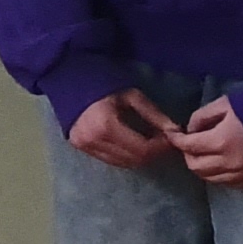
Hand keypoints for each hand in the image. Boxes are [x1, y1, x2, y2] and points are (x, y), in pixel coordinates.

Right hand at [67, 89, 184, 171]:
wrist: (67, 79)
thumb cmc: (102, 82)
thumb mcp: (131, 95)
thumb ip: (154, 115)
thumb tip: (175, 132)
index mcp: (106, 126)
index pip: (142, 150)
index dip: (160, 148)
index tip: (171, 139)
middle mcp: (94, 141)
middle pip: (133, 160)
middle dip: (152, 153)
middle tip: (162, 141)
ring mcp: (84, 146)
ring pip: (122, 163)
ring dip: (139, 156)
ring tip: (148, 141)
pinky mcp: (80, 148)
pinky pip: (110, 159)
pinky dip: (125, 155)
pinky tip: (131, 142)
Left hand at [176, 98, 242, 186]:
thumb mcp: (225, 104)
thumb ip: (202, 117)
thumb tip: (191, 130)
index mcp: (221, 141)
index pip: (188, 147)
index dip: (177, 141)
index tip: (174, 135)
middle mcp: (230, 163)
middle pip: (196, 167)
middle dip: (188, 155)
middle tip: (190, 145)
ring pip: (211, 179)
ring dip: (203, 167)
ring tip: (205, 155)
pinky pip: (230, 184)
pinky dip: (220, 176)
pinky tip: (222, 164)